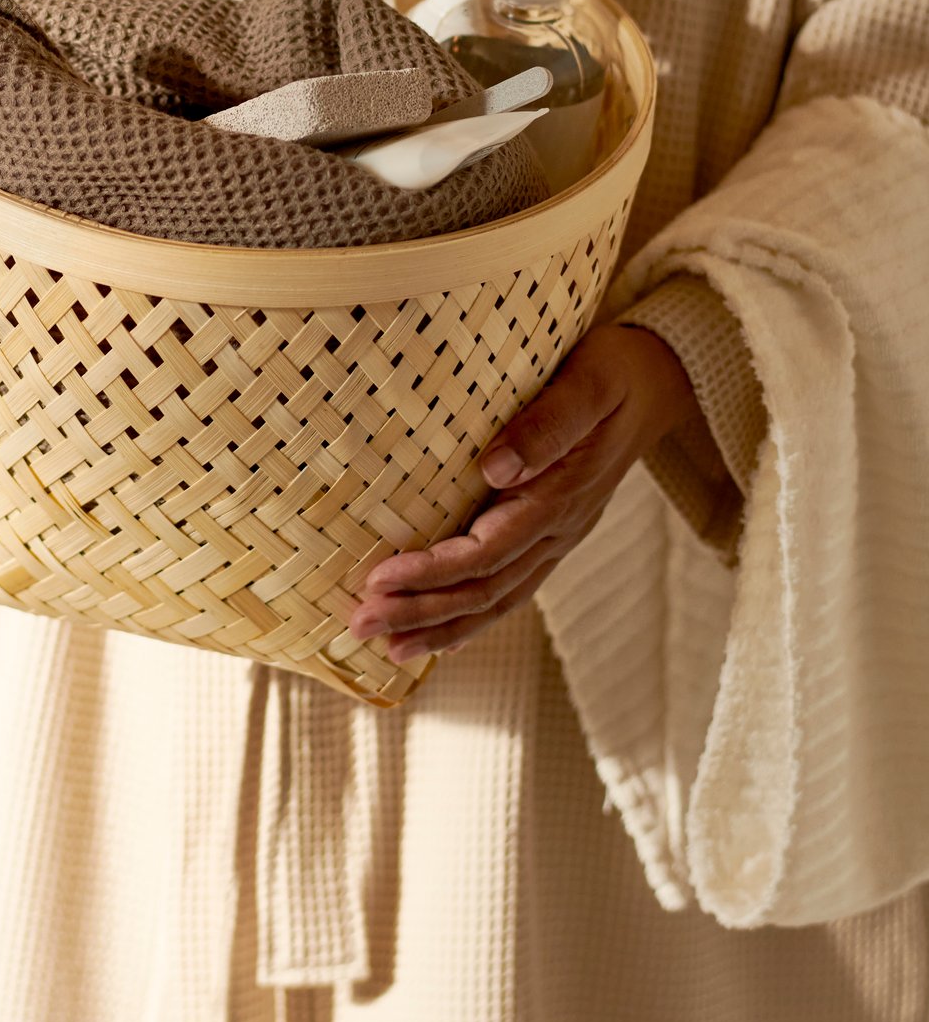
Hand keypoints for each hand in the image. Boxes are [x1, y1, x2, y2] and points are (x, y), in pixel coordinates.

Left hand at [349, 323, 699, 662]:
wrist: (659, 381)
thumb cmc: (614, 372)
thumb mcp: (587, 383)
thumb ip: (546, 424)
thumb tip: (494, 468)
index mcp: (561, 498)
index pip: (488, 553)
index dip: (433, 572)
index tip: (379, 579)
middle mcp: (559, 530)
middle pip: (486, 590)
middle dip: (422, 612)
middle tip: (361, 626)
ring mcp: (557, 538)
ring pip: (497, 600)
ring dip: (441, 627)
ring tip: (389, 649)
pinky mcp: (550, 535)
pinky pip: (509, 589)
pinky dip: (472, 618)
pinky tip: (438, 636)